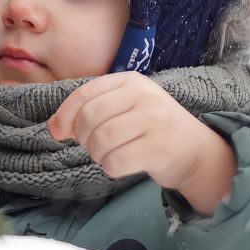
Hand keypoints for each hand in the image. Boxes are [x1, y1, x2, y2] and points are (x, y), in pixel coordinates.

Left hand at [47, 72, 236, 215]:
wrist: (195, 150)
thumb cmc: (150, 128)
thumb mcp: (124, 108)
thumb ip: (89, 111)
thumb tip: (54, 128)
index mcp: (131, 81)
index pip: (85, 93)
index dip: (65, 115)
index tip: (59, 133)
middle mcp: (143, 95)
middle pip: (90, 117)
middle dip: (83, 137)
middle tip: (93, 146)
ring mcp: (154, 120)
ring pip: (101, 140)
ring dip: (96, 154)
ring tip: (107, 155)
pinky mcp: (159, 148)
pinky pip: (116, 161)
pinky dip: (110, 168)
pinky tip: (119, 164)